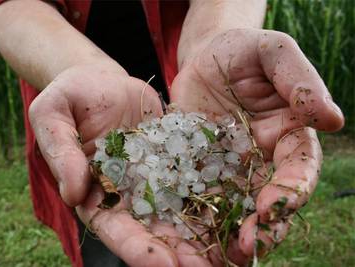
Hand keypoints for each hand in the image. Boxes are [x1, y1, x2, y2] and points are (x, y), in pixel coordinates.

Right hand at [29, 66, 217, 266]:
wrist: (102, 81)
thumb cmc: (71, 96)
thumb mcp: (53, 113)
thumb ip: (60, 150)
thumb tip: (72, 192)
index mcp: (93, 191)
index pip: (113, 227)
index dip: (136, 247)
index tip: (163, 265)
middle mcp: (127, 192)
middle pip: (153, 230)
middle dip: (179, 253)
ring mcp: (154, 177)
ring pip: (180, 212)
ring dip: (203, 235)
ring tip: (230, 253)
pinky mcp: (176, 158)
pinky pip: (196, 178)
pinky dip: (215, 197)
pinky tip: (239, 210)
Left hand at [171, 29, 343, 264]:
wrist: (205, 58)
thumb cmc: (242, 51)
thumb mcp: (271, 51)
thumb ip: (299, 80)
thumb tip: (331, 118)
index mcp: (288, 135)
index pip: (298, 170)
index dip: (291, 191)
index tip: (273, 207)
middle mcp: (263, 160)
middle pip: (270, 201)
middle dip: (263, 227)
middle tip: (246, 247)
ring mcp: (231, 169)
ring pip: (238, 209)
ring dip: (231, 235)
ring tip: (220, 258)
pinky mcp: (201, 171)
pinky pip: (202, 199)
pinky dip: (200, 221)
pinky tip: (190, 241)